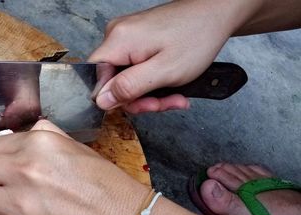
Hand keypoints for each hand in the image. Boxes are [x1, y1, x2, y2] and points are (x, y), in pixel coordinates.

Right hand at [89, 0, 250, 113]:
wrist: (216, 14)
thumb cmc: (197, 37)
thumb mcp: (164, 72)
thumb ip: (128, 87)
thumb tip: (100, 101)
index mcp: (118, 41)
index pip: (94, 78)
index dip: (114, 98)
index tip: (143, 104)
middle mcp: (116, 35)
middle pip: (112, 80)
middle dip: (139, 98)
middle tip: (165, 103)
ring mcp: (126, 36)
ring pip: (125, 77)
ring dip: (149, 93)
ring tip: (175, 96)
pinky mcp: (136, 39)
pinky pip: (134, 67)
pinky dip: (151, 80)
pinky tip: (170, 85)